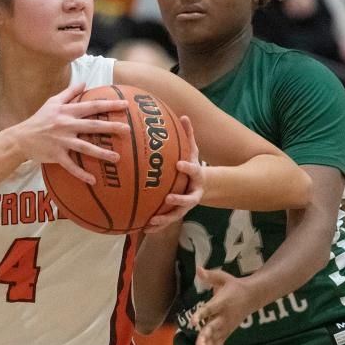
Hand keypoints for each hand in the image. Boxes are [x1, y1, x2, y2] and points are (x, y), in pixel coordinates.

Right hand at [16, 82, 129, 183]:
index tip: (125, 106)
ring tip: (117, 157)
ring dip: (101, 152)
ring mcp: (61, 141)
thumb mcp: (52, 102)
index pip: (91, 106)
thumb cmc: (39, 119)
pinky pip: (70, 166)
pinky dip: (81, 174)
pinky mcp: (56, 155)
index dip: (109, 105)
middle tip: (127, 130)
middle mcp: (66, 125)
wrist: (21, 138)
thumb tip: (84, 82)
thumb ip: (69, 92)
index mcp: (67, 111)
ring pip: (84, 147)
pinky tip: (93, 181)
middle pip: (92, 125)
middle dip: (111, 127)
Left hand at [145, 116, 202, 231]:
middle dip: (179, 200)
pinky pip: (166, 222)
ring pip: (176, 215)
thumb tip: (184, 115)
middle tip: (168, 198)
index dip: (188, 168)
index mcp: (197, 176)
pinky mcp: (176, 214)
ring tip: (151, 221)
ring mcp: (185, 206)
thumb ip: (188, 135)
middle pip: (188, 200)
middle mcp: (193, 194)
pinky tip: (142, 229)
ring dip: (165, 219)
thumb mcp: (193, 150)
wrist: (202, 186)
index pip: (195, 171)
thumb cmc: (192, 165)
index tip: (179, 164)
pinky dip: (156, 227)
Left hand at [190, 267, 258, 344]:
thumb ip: (210, 275)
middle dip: (205, 338)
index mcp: (221, 302)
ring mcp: (226, 327)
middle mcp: (224, 317)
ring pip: (216, 339)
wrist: (253, 296)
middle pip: (213, 328)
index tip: (193, 322)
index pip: (210, 309)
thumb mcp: (223, 277)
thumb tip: (198, 268)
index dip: (201, 315)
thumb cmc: (234, 285)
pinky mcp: (227, 333)